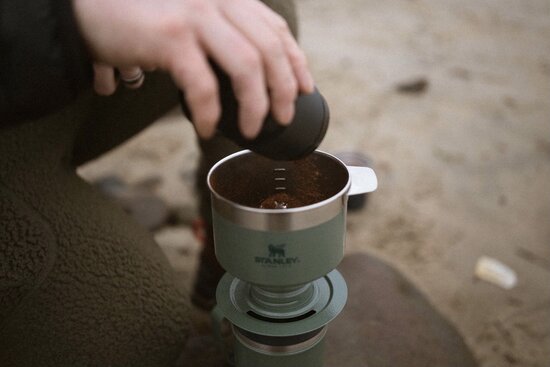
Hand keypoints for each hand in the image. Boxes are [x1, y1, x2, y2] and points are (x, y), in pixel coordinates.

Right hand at [73, 0, 314, 138]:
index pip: (275, 28)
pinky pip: (204, 85)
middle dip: (284, 89)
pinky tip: (209, 128)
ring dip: (256, 105)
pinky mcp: (170, 37)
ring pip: (247, 66)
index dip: (296, 61)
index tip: (305, 88)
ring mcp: (195, 16)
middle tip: (283, 119)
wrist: (88, 10)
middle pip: (269, 49)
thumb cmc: (140, 21)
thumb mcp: (190, 21)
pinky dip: (211, 112)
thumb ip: (220, 37)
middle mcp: (216, 1)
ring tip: (253, 130)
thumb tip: (247, 79)